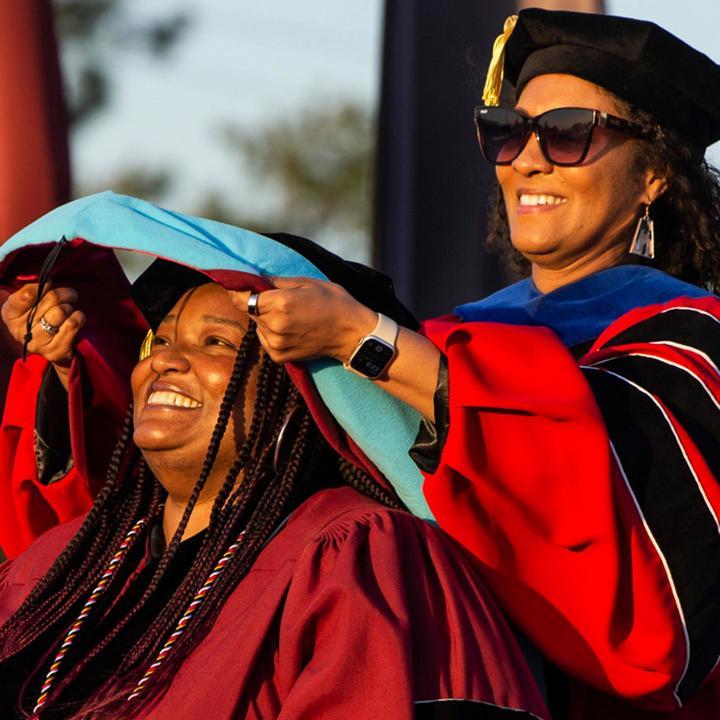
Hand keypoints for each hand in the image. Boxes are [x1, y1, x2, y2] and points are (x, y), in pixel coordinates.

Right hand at [1, 283, 85, 386]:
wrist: (51, 346)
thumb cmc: (40, 317)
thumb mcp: (30, 302)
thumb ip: (34, 290)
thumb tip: (47, 283)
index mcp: (9, 314)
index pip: (29, 293)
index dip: (44, 286)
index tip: (50, 286)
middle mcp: (19, 331)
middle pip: (52, 298)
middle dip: (65, 294)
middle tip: (69, 295)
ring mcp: (37, 344)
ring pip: (62, 311)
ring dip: (70, 307)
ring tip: (69, 310)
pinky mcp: (55, 351)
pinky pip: (73, 324)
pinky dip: (79, 317)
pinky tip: (75, 319)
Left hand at [231, 277, 376, 363]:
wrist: (351, 333)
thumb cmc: (333, 303)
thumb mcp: (306, 283)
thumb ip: (276, 281)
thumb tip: (253, 279)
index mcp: (280, 304)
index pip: (242, 298)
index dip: (238, 291)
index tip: (240, 287)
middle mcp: (274, 325)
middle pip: (250, 311)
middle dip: (258, 304)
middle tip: (279, 300)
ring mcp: (276, 343)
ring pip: (257, 326)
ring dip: (266, 319)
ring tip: (289, 316)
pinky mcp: (279, 356)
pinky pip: (265, 340)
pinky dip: (271, 334)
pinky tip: (290, 329)